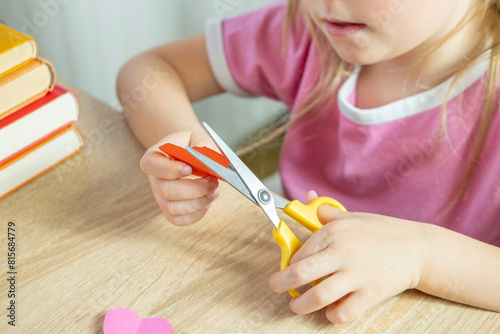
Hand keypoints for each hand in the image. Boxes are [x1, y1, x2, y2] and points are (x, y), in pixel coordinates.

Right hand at [140, 129, 219, 225]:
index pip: (151, 165)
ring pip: (172, 208)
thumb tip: (213, 164)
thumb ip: (204, 148)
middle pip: (165, 190)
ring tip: (214, 192)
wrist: (188, 152)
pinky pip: (177, 219)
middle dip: (193, 189)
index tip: (189, 168)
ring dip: (197, 203)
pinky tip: (207, 203)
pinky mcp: (168, 209)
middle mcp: (154, 178)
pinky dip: (195, 215)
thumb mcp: (198, 137)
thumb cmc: (192, 145)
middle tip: (213, 182)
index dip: (169, 170)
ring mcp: (159, 195)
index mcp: (154, 156)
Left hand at [268, 191, 424, 323]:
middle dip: (281, 283)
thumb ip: (327, 211)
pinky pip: (344, 312)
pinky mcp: (371, 294)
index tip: (285, 268)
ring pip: (318, 296)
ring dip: (301, 304)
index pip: (301, 251)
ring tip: (295, 305)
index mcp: (335, 231)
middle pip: (302, 272)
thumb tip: (309, 199)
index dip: (288, 263)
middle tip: (275, 287)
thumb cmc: (383, 231)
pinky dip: (332, 316)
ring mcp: (357, 275)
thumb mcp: (353, 217)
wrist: (418, 248)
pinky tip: (329, 312)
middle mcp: (342, 253)